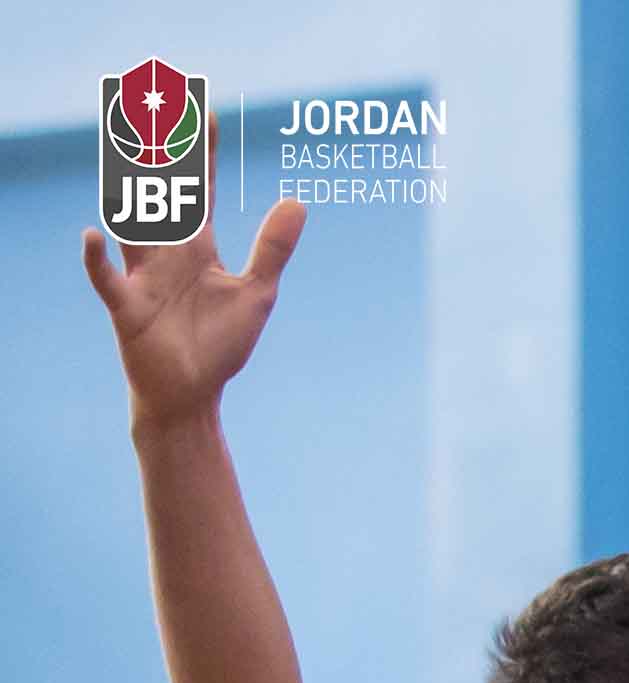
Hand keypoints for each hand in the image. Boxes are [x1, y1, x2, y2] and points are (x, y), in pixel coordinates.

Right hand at [84, 123, 304, 428]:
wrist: (193, 394)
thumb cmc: (220, 345)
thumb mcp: (256, 294)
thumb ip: (273, 249)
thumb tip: (298, 201)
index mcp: (196, 244)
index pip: (198, 187)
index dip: (202, 150)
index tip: (205, 110)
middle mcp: (164, 250)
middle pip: (157, 191)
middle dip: (157, 152)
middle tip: (153, 105)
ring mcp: (142, 274)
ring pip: (128, 222)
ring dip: (125, 191)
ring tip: (121, 154)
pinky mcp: (126, 305)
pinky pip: (106, 277)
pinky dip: (97, 259)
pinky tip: (94, 236)